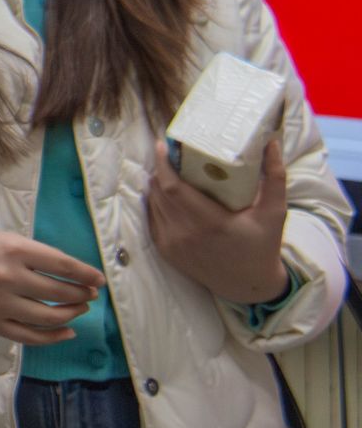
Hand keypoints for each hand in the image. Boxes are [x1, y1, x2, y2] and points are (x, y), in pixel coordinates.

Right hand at [0, 227, 103, 345]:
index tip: (98, 280)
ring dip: (71, 314)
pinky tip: (66, 331)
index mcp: (12, 248)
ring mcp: (0, 303)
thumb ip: (29, 253)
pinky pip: (30, 336)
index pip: (62, 264)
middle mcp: (8, 276)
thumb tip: (66, 272)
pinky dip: (53, 336)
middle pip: (59, 291)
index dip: (85, 274)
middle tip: (89, 294)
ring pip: (49, 316)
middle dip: (81, 294)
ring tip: (78, 309)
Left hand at [148, 139, 290, 304]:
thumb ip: (274, 176)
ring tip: (167, 167)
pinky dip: (155, 201)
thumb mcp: (275, 212)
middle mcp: (186, 234)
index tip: (163, 144)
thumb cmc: (263, 245)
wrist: (249, 285)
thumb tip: (271, 141)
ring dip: (156, 183)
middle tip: (168, 150)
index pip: (172, 186)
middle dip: (160, 168)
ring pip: (153, 202)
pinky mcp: (166, 251)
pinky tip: (164, 191)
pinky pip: (152, 217)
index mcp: (210, 223)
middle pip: (159, 190)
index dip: (163, 163)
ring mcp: (172, 244)